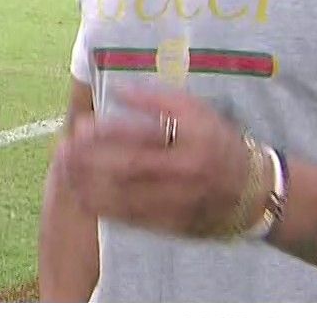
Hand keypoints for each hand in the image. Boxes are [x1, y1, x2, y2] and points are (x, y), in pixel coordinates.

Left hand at [54, 84, 260, 237]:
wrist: (255, 193)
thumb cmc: (219, 143)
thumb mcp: (197, 112)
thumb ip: (157, 99)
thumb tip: (118, 90)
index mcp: (190, 142)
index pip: (140, 138)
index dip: (106, 134)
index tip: (79, 127)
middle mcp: (184, 176)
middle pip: (127, 171)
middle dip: (89, 162)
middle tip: (61, 152)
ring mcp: (179, 204)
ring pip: (126, 200)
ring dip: (89, 187)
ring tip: (64, 174)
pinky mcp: (173, 227)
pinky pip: (133, 220)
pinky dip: (106, 209)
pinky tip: (84, 198)